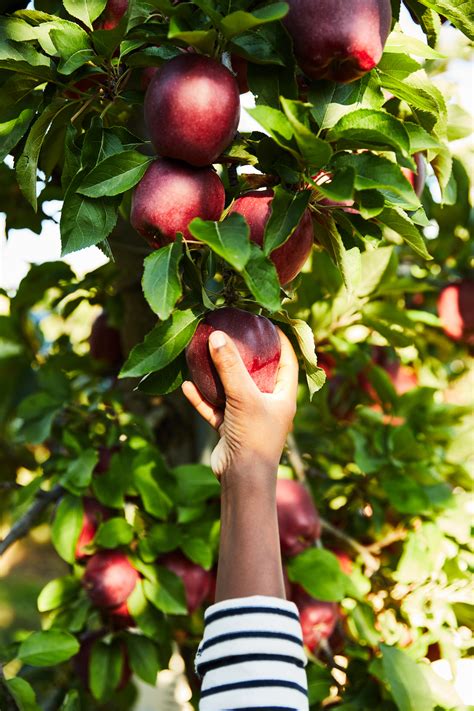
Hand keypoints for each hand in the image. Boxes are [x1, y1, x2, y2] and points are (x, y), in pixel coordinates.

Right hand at [182, 327, 297, 480]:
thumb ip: (230, 367)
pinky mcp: (229, 428)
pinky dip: (202, 398)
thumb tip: (218, 335)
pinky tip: (187, 385)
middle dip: (244, 354)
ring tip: (206, 353)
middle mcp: (267, 404)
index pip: (287, 361)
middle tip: (232, 333)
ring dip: (218, 375)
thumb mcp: (243, 396)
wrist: (241, 479)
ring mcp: (247, 416)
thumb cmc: (253, 437)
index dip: (280, 341)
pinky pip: (214, 407)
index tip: (266, 323)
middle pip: (257, 373)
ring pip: (232, 389)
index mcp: (283, 396)